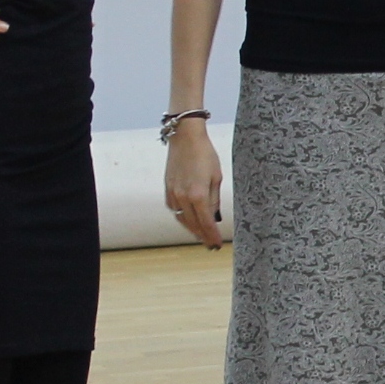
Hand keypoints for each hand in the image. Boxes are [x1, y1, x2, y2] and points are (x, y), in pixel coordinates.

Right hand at [163, 123, 224, 247]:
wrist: (185, 137)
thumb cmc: (205, 154)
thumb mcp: (216, 177)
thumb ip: (214, 199)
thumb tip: (214, 217)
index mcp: (198, 195)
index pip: (206, 223)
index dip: (212, 236)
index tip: (217, 245)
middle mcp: (183, 197)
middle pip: (193, 225)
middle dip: (203, 236)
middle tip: (211, 245)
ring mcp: (173, 194)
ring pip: (182, 219)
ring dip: (192, 229)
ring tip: (202, 236)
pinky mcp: (167, 189)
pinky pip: (175, 210)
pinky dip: (183, 217)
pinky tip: (189, 220)